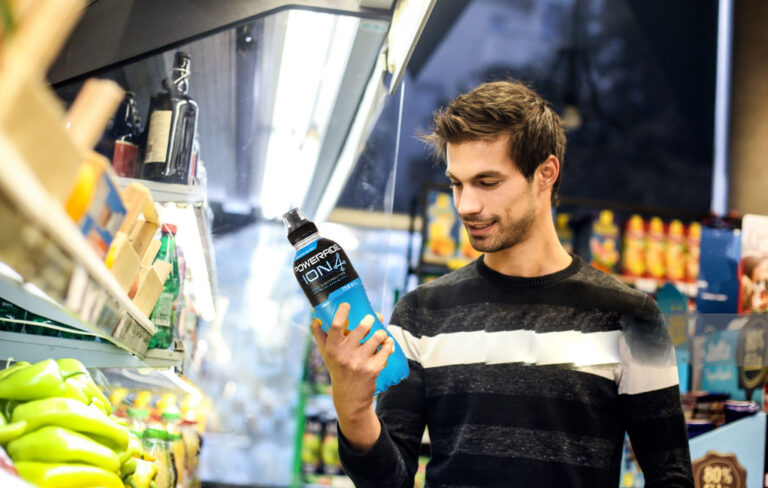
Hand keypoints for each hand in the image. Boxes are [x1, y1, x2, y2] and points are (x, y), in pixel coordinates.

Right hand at [311, 303, 393, 450]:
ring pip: (377, 337)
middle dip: (370, 320)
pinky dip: (389, 344)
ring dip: (381, 333)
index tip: (347, 304)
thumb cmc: (337, 370)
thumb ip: (320, 336)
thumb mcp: (326, 355)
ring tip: (381, 333)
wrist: (350, 397)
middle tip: (372, 318)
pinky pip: (386, 350)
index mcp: (332, 349)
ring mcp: (360, 362)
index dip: (342, 312)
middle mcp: (345, 355)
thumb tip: (315, 319)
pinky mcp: (373, 369)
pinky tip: (387, 343)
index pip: (336, 326)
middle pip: (361, 328)